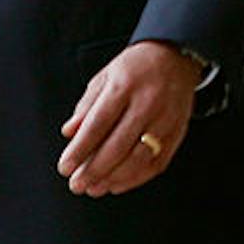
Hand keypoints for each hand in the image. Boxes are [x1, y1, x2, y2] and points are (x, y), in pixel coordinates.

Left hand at [56, 40, 201, 197]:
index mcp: (125, 85)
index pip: (98, 123)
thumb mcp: (105, 76)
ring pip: (139, 158)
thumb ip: (87, 105)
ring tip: (95, 188)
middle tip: (77, 185)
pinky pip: (158, 162)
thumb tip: (69, 133)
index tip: (65, 167)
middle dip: (94, 170)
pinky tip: (118, 184)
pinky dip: (137, 178)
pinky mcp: (178, 131)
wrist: (176, 55)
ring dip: (114, 178)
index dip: (80, 149)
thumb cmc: (136, 67)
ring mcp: (166, 119)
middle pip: (118, 145)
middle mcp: (147, 103)